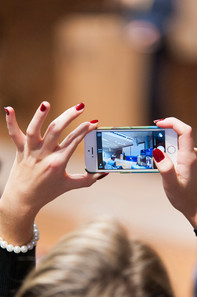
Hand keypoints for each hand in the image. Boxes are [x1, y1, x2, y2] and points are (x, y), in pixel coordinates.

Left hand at [0, 102, 105, 243]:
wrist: (23, 201)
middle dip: (69, 117)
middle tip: (80, 107)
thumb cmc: (46, 193)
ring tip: (46, 104)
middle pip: (56, 131)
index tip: (93, 122)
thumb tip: (103, 173)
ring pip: (34, 131)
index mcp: (57, 163)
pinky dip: (10, 122)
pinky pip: (14, 135)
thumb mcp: (68, 185)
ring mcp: (30, 152)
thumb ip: (87, 179)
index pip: (74, 142)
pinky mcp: (20, 150)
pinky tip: (9, 108)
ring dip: (39, 116)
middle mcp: (43, 155)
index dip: (85, 130)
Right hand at [153, 118, 196, 228]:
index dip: (172, 122)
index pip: (184, 131)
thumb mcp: (171, 185)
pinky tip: (165, 165)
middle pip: (178, 135)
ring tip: (160, 163)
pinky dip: (169, 152)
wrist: (194, 206)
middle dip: (164, 138)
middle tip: (154, 150)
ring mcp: (191, 157)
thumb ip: (165, 167)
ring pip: (177, 143)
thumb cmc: (185, 198)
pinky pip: (177, 150)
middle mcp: (192, 155)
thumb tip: (157, 150)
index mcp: (189, 158)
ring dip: (166, 147)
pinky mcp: (188, 160)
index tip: (158, 123)